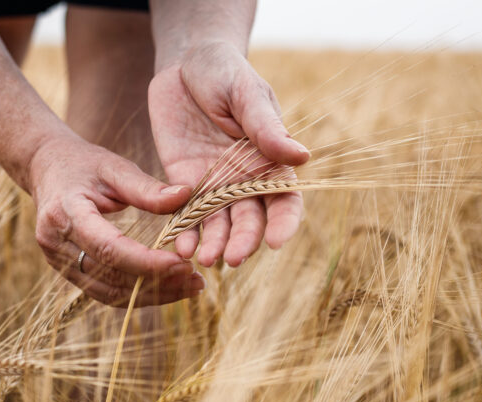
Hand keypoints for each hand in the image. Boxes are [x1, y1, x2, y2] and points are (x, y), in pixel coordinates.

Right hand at [28, 136, 204, 306]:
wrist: (46, 169)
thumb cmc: (84, 164)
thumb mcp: (115, 167)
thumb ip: (147, 187)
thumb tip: (186, 196)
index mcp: (66, 213)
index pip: (109, 248)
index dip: (147, 262)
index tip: (183, 265)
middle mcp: (56, 243)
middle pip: (110, 276)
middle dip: (157, 282)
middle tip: (196, 281)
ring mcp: (57, 262)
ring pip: (108, 293)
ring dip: (152, 295)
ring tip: (189, 288)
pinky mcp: (68, 271)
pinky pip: (104, 292)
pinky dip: (138, 294)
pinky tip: (168, 289)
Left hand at [149, 41, 309, 266]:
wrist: (184, 62)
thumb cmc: (224, 71)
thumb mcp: (246, 93)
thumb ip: (266, 127)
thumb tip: (302, 156)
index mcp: (270, 160)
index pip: (284, 200)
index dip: (284, 223)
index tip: (277, 242)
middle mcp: (244, 180)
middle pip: (250, 220)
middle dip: (244, 241)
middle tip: (232, 259)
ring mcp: (213, 184)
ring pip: (218, 224)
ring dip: (213, 244)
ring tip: (204, 259)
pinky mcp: (182, 182)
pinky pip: (185, 213)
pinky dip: (184, 232)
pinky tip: (179, 245)